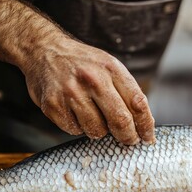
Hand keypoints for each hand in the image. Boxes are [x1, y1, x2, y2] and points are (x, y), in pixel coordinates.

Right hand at [0, 0, 154, 144]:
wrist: (44, 50)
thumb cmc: (82, 63)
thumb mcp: (108, 66)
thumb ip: (125, 91)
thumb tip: (141, 125)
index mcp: (111, 68)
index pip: (137, 103)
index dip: (146, 125)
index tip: (148, 137)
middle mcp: (92, 79)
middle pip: (120, 121)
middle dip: (128, 137)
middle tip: (129, 140)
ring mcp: (70, 93)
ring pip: (97, 131)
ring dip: (100, 131)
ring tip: (94, 116)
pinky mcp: (53, 105)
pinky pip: (75, 131)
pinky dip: (79, 127)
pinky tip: (75, 113)